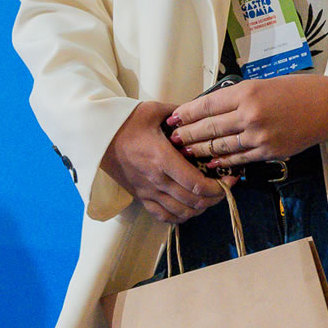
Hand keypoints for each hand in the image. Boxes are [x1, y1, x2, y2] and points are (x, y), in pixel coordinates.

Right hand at [100, 101, 229, 224]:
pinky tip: (190, 207)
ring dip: (200, 208)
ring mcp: (147, 191)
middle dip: (215, 197)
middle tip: (226, 187)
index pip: (196, 184)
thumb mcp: (155, 111)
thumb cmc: (126, 121)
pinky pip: (163, 216)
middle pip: (193, 201)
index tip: (230, 179)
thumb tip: (202, 113)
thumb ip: (181, 113)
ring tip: (210, 196)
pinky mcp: (141, 196)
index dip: (218, 187)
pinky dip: (181, 216)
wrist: (97, 135)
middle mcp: (156, 179)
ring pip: (181, 212)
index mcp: (161, 158)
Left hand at [166, 74, 327, 168]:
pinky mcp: (268, 152)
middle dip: (187, 135)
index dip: (186, 113)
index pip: (206, 105)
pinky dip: (223, 162)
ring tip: (186, 153)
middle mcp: (250, 114)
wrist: (326, 107)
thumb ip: (236, 97)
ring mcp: (259, 135)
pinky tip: (212, 163)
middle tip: (173, 139)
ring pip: (220, 147)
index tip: (173, 118)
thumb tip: (210, 110)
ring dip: (200, 151)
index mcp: (247, 92)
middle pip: (208, 128)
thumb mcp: (262, 84)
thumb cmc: (296, 91)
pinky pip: (239, 159)